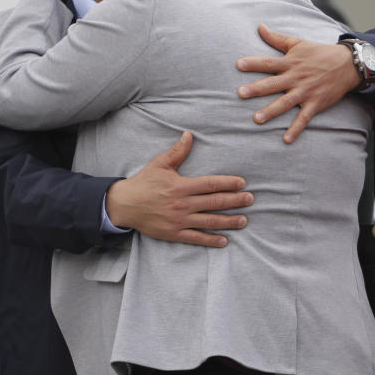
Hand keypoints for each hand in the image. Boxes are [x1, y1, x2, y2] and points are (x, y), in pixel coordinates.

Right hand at [105, 131, 252, 246]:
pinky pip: (196, 238)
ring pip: (209, 221)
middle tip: (250, 200)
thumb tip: (189, 134)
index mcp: (181, 186)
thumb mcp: (160, 164)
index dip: (228, 183)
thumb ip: (177, 151)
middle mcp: (182, 204)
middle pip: (214, 202)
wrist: (124, 205)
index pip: (210, 184)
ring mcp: (178, 220)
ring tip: (244, 220)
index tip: (242, 184)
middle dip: (234, 201)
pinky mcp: (173, 233)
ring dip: (228, 221)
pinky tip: (224, 240)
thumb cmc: (144, 182)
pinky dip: (211, 240)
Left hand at [236, 23, 360, 142]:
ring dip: (271, 111)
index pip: (269, 63)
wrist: (347, 64)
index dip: (254, 63)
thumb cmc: (319, 53)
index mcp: (290, 63)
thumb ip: (277, 38)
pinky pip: (304, 118)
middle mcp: (296, 78)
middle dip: (257, 89)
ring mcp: (305, 92)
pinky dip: (296, 129)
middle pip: (273, 83)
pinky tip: (286, 139)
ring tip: (257, 119)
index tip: (239, 65)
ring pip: (285, 102)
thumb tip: (259, 26)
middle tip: (240, 93)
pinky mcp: (315, 103)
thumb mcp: (298, 43)